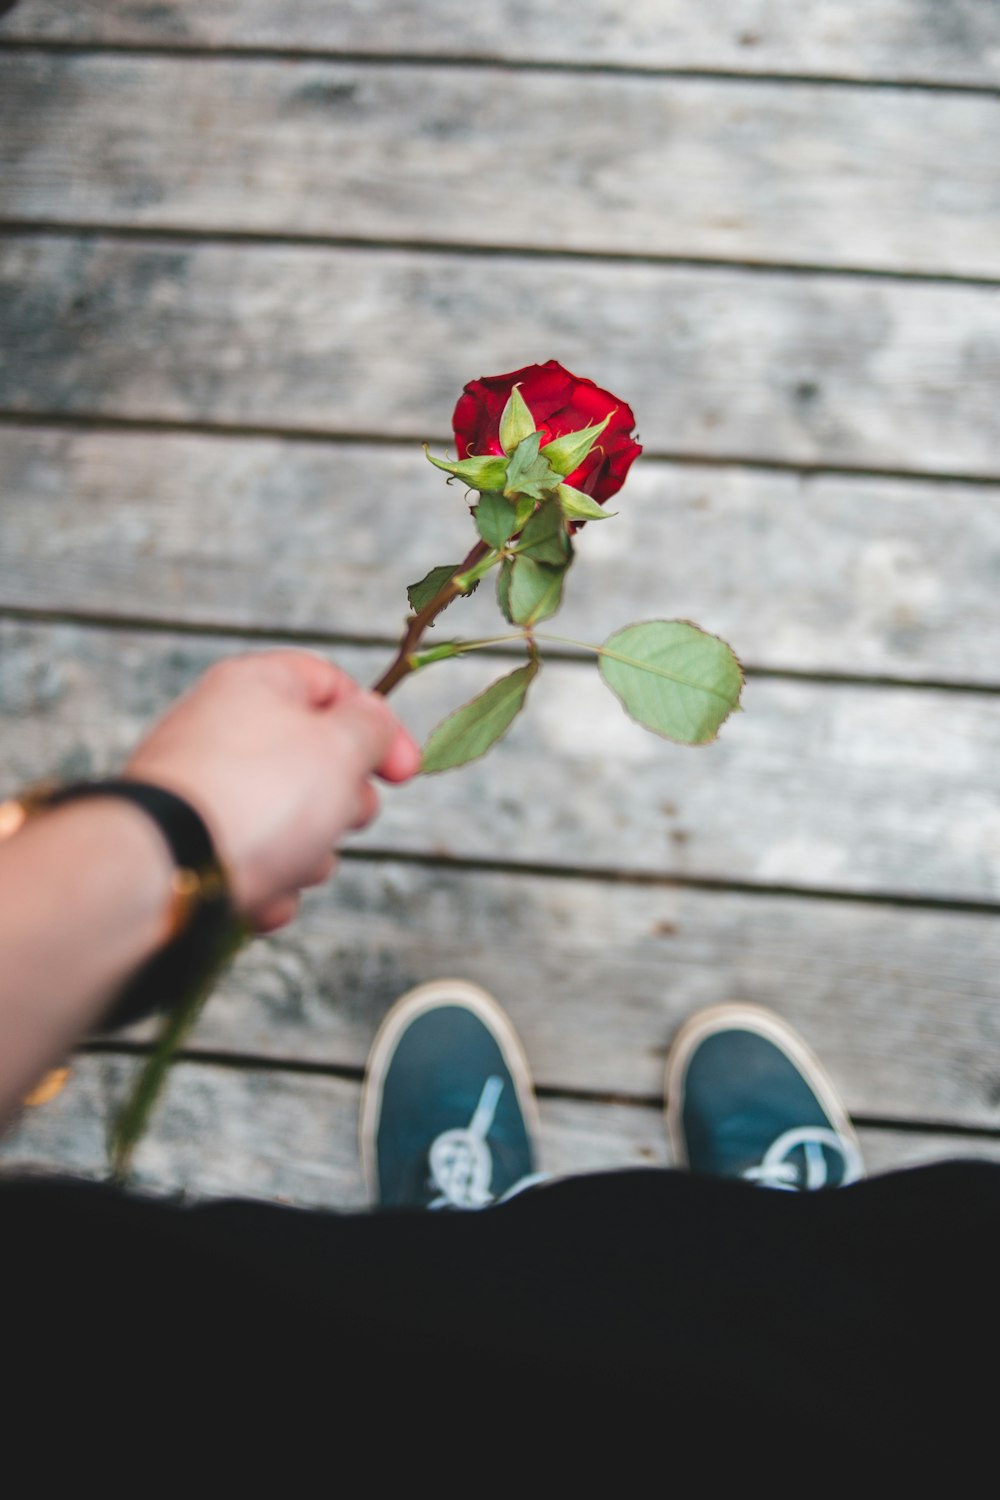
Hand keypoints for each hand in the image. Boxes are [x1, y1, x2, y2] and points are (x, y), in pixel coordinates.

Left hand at [125, 651, 419, 930]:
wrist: (167, 872)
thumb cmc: (255, 798)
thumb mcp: (342, 744)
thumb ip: (371, 726)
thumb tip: (372, 722)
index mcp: (256, 685)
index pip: (332, 685)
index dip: (378, 725)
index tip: (404, 772)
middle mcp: (223, 730)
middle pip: (314, 760)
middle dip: (342, 801)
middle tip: (341, 815)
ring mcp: (204, 790)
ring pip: (290, 821)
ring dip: (308, 853)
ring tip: (290, 861)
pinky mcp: (193, 845)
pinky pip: (254, 862)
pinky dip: (267, 882)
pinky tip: (260, 893)